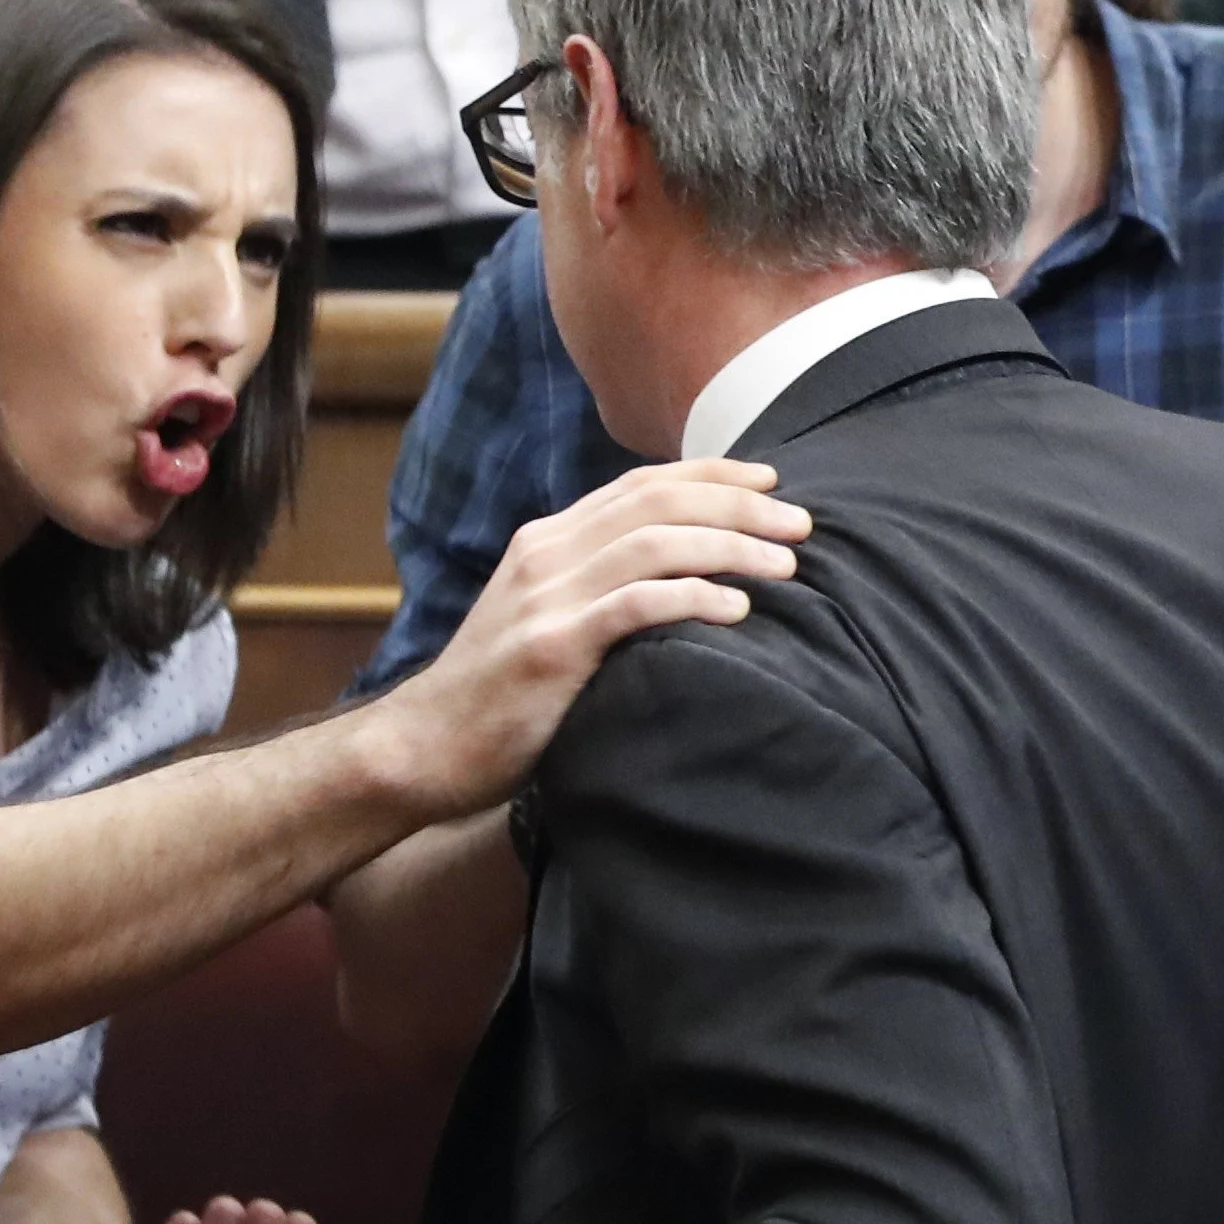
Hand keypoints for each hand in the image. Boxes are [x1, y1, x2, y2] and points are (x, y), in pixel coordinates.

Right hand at [368, 459, 811, 817]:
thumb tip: (675, 575)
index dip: (713, 476)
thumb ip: (595, 587)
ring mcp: (545, 598)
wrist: (422, 748)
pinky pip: (634, 606)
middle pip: (659, 504)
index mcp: (547, 540)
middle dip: (740, 507)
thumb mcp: (543, 619)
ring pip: (655, 545)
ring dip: (731, 547)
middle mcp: (546, 554)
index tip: (772, 484)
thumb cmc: (498, 693)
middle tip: (801, 524)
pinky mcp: (551, 647)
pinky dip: (692, 598)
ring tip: (788, 566)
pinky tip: (737, 608)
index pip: (642, 485)